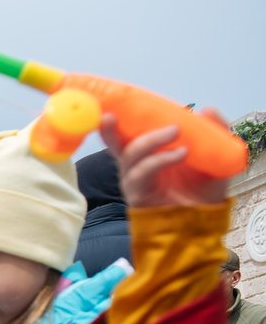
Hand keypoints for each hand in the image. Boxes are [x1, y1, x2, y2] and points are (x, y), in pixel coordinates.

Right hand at [100, 111, 231, 211]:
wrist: (205, 218)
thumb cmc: (204, 187)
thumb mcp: (214, 154)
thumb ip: (214, 131)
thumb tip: (207, 109)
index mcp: (148, 153)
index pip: (127, 134)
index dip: (117, 121)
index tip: (111, 105)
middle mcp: (136, 165)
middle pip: (115, 145)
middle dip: (109, 131)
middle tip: (111, 116)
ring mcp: (135, 181)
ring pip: (130, 155)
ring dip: (151, 140)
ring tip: (175, 132)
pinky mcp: (138, 195)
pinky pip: (143, 172)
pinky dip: (160, 160)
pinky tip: (180, 154)